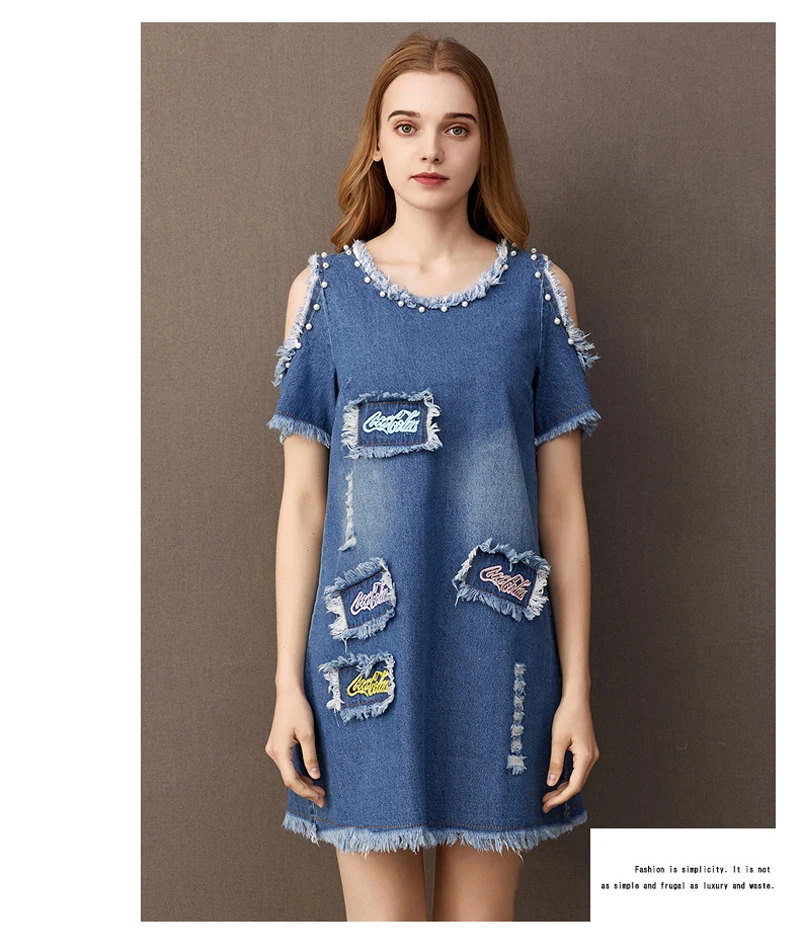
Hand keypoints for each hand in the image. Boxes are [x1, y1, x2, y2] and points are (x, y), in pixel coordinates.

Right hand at [265, 686, 325, 807]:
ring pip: (288, 772)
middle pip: (289, 779)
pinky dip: (298, 772)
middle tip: (322, 797)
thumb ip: (310, 756)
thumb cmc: (298, 709)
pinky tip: (309, 777)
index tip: (320, 796)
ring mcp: (274, 749)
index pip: (291, 780)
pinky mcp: (278, 745)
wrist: (288, 693)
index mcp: (279, 751)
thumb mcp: (307, 733)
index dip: (306, 791)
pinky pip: (288, 764)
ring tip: (318, 790)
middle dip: (306, 789)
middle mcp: (273, 752)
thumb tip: (315, 777)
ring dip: (303, 782)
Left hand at [542, 692, 598, 813]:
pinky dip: (567, 777)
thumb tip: (552, 783)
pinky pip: (578, 769)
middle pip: (577, 784)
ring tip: (548, 795)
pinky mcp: (586, 749)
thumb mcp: (557, 740)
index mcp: (586, 757)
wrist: (576, 699)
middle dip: (560, 795)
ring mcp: (591, 754)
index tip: (547, 804)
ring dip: (563, 787)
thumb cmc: (567, 716)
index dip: (560, 797)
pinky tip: (557, 780)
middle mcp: (592, 758)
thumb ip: (555, 762)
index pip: (574, 786)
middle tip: (544, 803)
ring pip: (578, 777)